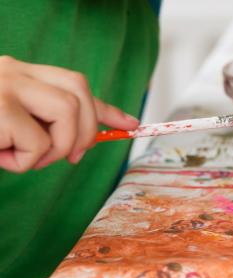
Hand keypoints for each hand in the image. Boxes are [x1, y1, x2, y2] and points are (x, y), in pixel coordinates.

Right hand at [0, 56, 138, 172]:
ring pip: (67, 112)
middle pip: (79, 93)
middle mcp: (13, 71)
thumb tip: (88, 140)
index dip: (106, 108)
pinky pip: (37, 143)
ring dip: (58, 147)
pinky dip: (26, 162)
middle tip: (72, 157)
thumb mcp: (13, 125)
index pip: (74, 85)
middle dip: (87, 131)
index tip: (130, 124)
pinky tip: (2, 159)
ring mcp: (5, 85)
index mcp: (19, 74)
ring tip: (28, 160)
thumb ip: (46, 124)